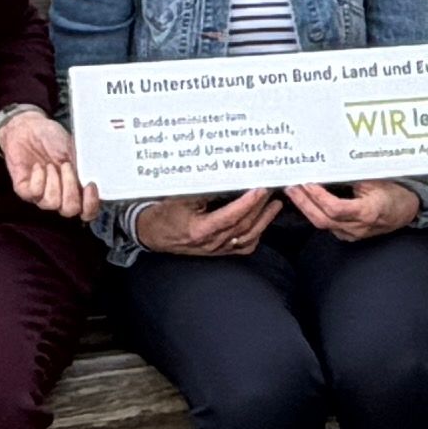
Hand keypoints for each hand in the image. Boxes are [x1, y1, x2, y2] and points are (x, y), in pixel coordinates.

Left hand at [0, 107, 95, 220]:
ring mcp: (42, 195)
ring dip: (53, 181)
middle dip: (70, 189)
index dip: (91, 204)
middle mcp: (60, 195)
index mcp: (76, 188)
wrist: (28, 128)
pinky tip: (38, 166)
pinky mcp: (24, 190)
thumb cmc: (52, 138)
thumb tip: (92, 178)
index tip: (90, 185)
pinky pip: (34, 194)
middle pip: (69, 211)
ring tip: (51, 165)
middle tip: (66, 166)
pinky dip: (38, 178)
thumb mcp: (73, 149)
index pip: (87, 211)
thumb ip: (83, 166)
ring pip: (51, 204)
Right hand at [136, 188, 278, 256]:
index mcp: (200, 230)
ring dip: (264, 220)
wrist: (152, 234)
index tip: (259, 189)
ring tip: (275, 205)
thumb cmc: (164, 214)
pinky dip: (256, 235)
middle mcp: (211, 243)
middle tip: (272, 189)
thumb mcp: (179, 198)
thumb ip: (203, 190)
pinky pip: (242, 247)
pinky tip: (263, 223)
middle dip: (260, 207)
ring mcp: (216, 249)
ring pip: (247, 237)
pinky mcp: (218, 251)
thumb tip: (226, 177)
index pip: (230, 217)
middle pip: (243, 226)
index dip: (247, 203)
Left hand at [287, 180, 424, 238]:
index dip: (318, 196)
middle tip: (291, 186)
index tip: (307, 182)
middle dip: (303, 202)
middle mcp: (358, 228)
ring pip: (321, 224)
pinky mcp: (348, 235)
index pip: (335, 209)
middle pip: (322, 220)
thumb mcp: (377, 180)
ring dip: (306, 207)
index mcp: (367, 213)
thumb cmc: (394, 193)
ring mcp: (352, 234)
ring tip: (295, 190)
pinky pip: (327, 225)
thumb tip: (330, 165)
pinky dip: (315, 212)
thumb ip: (354, 176)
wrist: (406, 211)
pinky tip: (307, 200)